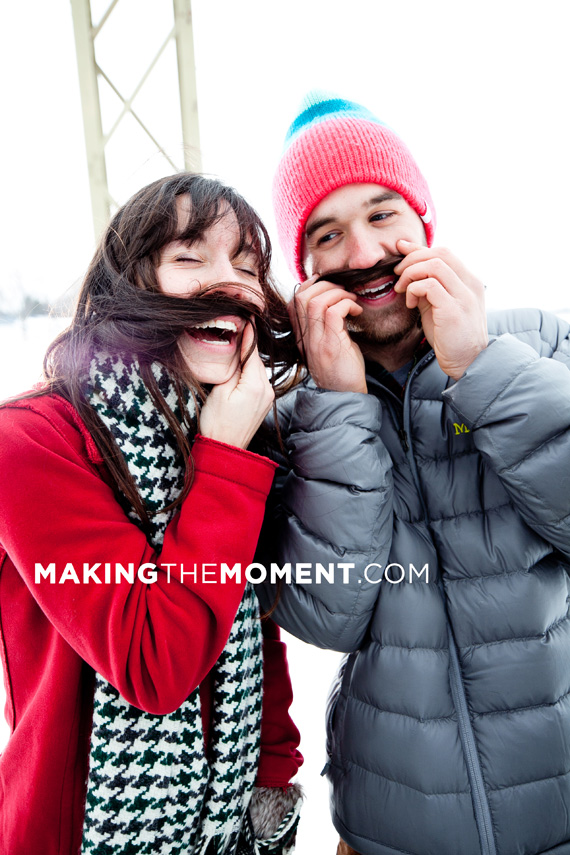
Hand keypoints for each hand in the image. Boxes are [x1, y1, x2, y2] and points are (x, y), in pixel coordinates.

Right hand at [199, 324, 274, 448]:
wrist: (224, 449)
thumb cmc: (217, 422)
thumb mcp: (220, 389)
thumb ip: (232, 365)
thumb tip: (238, 345)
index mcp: (256, 384)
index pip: (252, 352)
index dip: (248, 335)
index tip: (247, 318)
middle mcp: (267, 390)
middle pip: (255, 360)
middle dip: (245, 348)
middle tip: (235, 331)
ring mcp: (267, 398)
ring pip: (256, 370)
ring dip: (246, 361)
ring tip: (234, 352)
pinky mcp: (264, 403)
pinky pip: (257, 381)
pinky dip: (249, 374)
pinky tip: (238, 373)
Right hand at [289, 275, 367, 392]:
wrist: (344, 397)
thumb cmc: (341, 371)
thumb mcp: (328, 345)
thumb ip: (326, 326)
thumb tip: (336, 304)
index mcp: (302, 336)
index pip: (293, 302)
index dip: (308, 286)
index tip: (326, 284)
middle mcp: (305, 338)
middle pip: (300, 296)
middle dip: (324, 284)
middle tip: (343, 291)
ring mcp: (316, 342)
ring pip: (316, 301)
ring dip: (338, 293)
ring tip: (351, 299)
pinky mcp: (330, 345)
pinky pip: (333, 312)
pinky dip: (347, 304)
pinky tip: (356, 311)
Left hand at [394, 240, 487, 379]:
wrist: (467, 362)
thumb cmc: (450, 336)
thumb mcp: (438, 306)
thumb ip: (428, 287)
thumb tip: (408, 270)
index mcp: (469, 281)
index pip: (444, 252)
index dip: (419, 248)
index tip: (400, 249)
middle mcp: (470, 284)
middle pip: (440, 253)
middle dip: (412, 258)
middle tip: (397, 274)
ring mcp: (464, 296)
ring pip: (434, 265)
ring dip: (411, 273)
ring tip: (402, 289)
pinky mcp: (453, 310)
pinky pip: (429, 285)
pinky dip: (414, 289)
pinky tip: (410, 304)